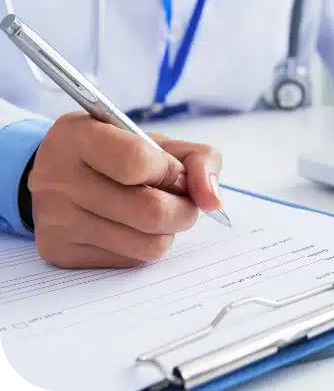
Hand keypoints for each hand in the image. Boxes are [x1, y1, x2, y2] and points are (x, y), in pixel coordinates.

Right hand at [28, 112, 221, 268]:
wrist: (57, 174)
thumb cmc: (116, 152)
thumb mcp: (155, 140)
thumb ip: (196, 158)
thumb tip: (212, 200)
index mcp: (79, 136)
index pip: (137, 161)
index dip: (171, 172)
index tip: (178, 174)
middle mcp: (60, 179)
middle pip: (151, 212)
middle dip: (184, 209)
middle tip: (183, 201)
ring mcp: (57, 220)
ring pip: (148, 245)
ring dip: (167, 230)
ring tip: (158, 211)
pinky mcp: (61, 253)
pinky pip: (130, 261)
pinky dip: (144, 244)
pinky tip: (132, 226)